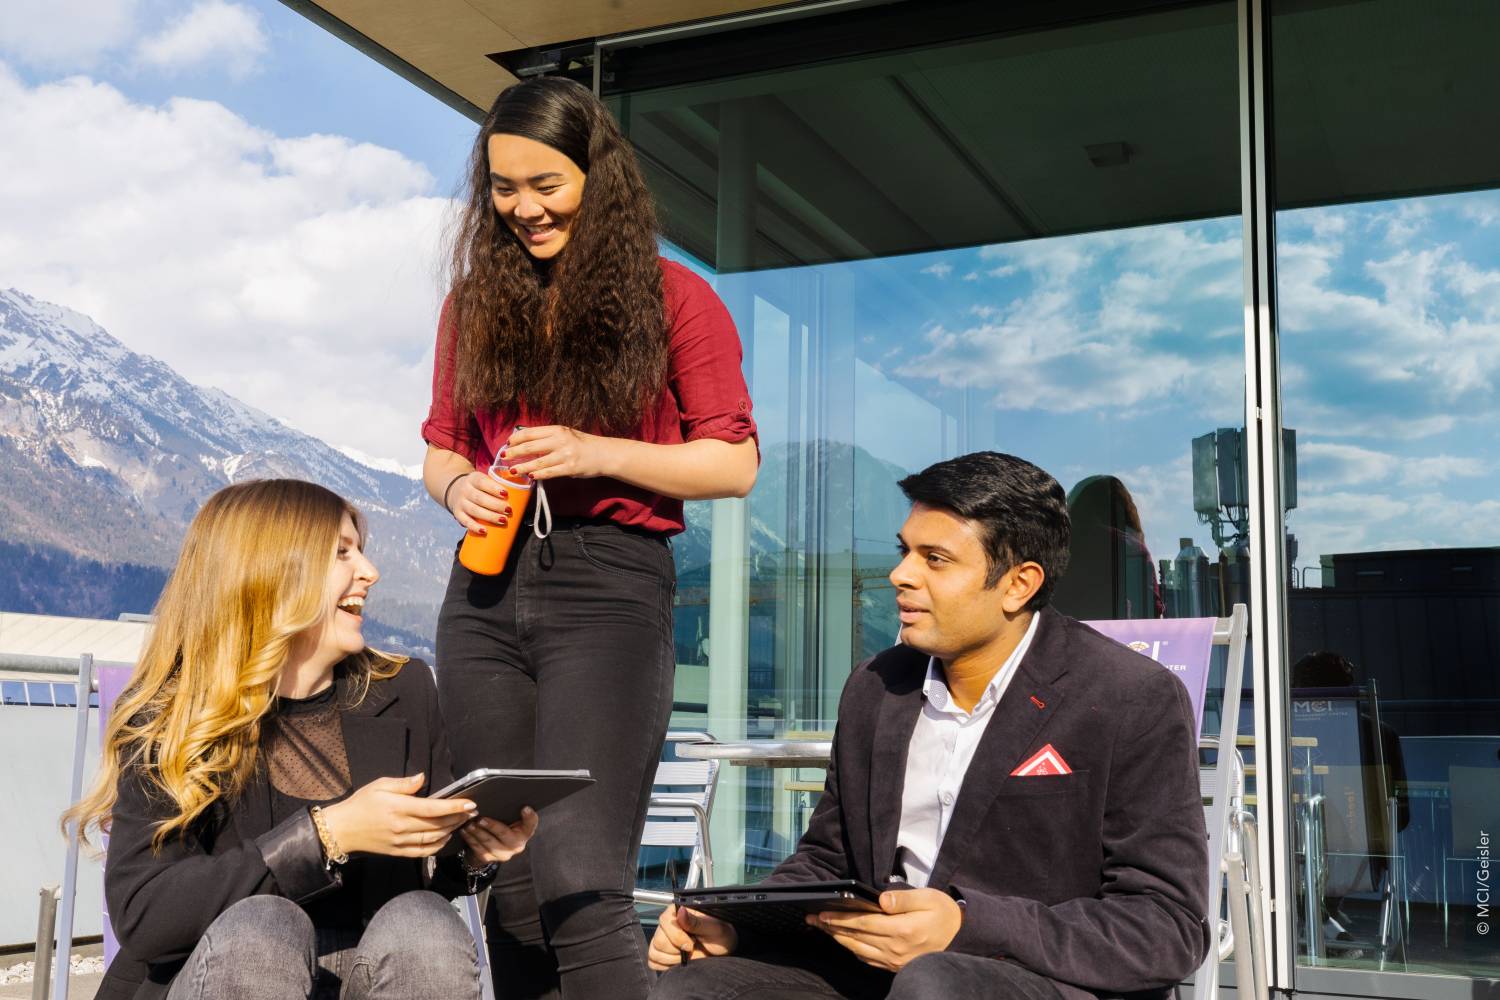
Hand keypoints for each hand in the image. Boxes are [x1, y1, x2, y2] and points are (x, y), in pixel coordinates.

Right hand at [319, 773, 475, 857]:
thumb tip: (422, 778)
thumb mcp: (379, 785)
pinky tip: (445, 837)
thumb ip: (403, 784)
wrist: (341, 830)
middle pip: (437, 824)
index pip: (433, 808)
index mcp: (398, 808)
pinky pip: (422, 851)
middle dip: (457, 818)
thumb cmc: (361, 804)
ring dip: (451, 830)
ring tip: (461, 822)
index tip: (470, 803)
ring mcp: (400, 841)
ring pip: (433, 838)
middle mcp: (402, 826)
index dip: (454, 807)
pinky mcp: (397, 852)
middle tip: (470, 812)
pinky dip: (437, 846)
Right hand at [447, 470, 511, 533]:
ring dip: (489, 516)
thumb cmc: (479, 488)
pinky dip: (474, 527)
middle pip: (479, 498)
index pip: (482, 482)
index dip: (494, 488)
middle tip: (509, 510)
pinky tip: (484, 531)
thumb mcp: (485, 480)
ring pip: (474, 510)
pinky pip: (465, 521)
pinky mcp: (458, 514)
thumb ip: (499, 484)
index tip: (506, 494)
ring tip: (503, 520)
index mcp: (473, 479)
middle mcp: (465, 490)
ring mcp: (460, 502)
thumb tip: (523, 492)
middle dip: (495, 505)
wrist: (456, 490)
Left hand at [458, 806, 538, 865]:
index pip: (531, 824)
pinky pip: (478, 849)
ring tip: (469, 824)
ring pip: (488, 843)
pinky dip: (470, 839)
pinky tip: (465, 831)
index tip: (525, 808)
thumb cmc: (503, 828)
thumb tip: (512, 797)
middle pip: (504, 834)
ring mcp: (503, 854)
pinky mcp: (490, 858)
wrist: (492, 848)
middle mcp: (516, 845)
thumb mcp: (511, 820)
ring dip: (477, 832)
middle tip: (481, 819)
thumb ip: (513, 812)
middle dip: (492, 826)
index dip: (529, 817)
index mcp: (524, 833)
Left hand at [503, 425, 614, 480]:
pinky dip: (538, 475)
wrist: (603, 454)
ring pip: (537, 462)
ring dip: (522, 467)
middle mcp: (560, 440)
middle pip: (530, 447)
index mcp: (557, 429)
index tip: (507, 444)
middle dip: (514, 453)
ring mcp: (565, 455)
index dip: (516, 439)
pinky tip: (530, 477)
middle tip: (503, 457)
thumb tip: (525, 440)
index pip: (530, 433)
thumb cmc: (582, 444)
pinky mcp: (570, 468)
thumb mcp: (565, 434)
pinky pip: (549, 473)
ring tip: (512, 470)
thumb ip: (547, 437)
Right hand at [646, 904, 737, 970]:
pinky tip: (680, 962)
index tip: (692, 943)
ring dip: (672, 959)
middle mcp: (668, 924)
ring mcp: (663, 939)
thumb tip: (681, 911)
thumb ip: (697, 922)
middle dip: (677, 950)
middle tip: (692, 949)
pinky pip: (653, 962)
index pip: (664, 921)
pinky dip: (666, 966)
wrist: (723, 951)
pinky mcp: (662, 954)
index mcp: (679, 912)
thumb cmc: (722, 936)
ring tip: (688, 955)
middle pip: (658, 940)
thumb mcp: (715, 928)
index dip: (677, 936)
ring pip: (654, 952)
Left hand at [807, 888, 962, 971]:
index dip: (841, 919)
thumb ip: (902, 899)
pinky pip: (868, 959)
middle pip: (856, 938)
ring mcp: (895, 959)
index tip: (822, 914)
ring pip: (859, 950)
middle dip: (831, 928)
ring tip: (822, 929)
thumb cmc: (943, 914)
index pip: (863, 924)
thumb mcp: (927, 898)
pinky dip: (853, 950)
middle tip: (812, 920)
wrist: (960, 936)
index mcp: (902, 930)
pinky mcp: (896, 965)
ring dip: (838, 939)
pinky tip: (845, 942)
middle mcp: (895, 948)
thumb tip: (881, 900)